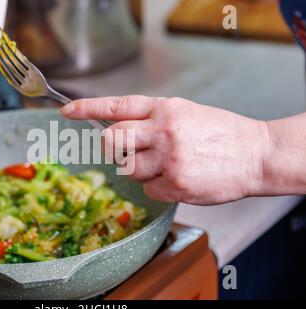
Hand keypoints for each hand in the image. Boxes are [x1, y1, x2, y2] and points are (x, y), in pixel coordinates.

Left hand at [61, 96, 269, 204]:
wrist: (255, 154)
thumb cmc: (221, 134)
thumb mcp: (186, 113)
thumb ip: (153, 120)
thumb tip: (120, 131)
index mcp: (165, 108)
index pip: (117, 106)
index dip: (87, 108)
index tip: (66, 111)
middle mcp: (163, 130)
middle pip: (112, 140)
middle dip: (113, 149)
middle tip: (128, 152)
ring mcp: (168, 158)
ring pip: (127, 169)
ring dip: (138, 171)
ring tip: (164, 166)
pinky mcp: (175, 184)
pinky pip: (148, 189)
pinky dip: (158, 187)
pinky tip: (178, 179)